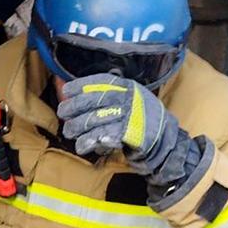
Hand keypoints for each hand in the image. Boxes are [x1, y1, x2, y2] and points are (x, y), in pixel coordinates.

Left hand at [57, 73, 180, 174]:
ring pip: (94, 119)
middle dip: (74, 107)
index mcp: (129, 88)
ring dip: (77, 127)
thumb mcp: (129, 103)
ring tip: (69, 132)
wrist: (165, 142)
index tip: (66, 91)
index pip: (101, 81)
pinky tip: (82, 145)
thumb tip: (76, 94)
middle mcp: (129, 98)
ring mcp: (130, 116)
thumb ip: (108, 98)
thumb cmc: (141, 122)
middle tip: (63, 114)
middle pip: (94, 100)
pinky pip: (102, 136)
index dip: (82, 85)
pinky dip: (89, 141)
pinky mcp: (128, 134)